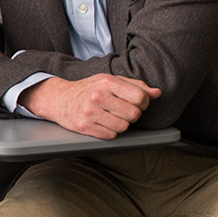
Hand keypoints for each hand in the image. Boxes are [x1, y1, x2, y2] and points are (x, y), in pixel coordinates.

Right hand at [18, 74, 160, 138]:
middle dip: (133, 114)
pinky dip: (110, 132)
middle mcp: (99, 96)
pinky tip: (103, 123)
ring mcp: (90, 112)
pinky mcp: (84, 127)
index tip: (137, 103)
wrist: (60, 98)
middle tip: (123, 110)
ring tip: (112, 116)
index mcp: (108, 82)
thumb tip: (157, 93)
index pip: (140, 97)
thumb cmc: (90, 88)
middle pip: (134, 114)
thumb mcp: (111, 81)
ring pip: (123, 127)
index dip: (143, 103)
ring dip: (121, 124)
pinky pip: (111, 135)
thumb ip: (135, 86)